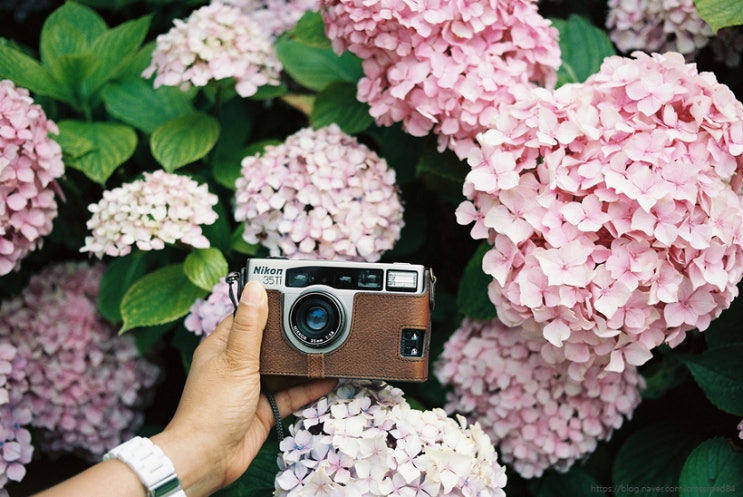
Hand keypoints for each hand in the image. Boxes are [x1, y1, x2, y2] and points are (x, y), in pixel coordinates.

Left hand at [151, 281, 336, 496]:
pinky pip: (291, 394)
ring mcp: (251, 388)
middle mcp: (236, 365)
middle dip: (291, 335)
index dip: (267, 305)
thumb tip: (255, 287)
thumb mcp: (236, 359)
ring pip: (282, 370)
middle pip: (269, 343)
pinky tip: (327, 380)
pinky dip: (309, 388)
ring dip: (302, 363)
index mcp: (222, 347)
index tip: (291, 294)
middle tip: (317, 321)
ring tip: (328, 349)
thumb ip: (250, 325)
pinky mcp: (264, 409)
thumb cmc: (211, 409)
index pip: (246, 317)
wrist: (208, 459)